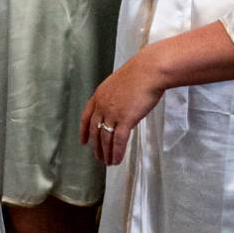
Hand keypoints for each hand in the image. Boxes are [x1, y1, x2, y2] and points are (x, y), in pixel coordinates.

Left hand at [81, 51, 166, 166]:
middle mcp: (103, 105)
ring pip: (105, 138)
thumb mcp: (120, 83)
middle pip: (95, 130)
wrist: (149, 70)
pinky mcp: (126, 119)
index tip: (83, 141)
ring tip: (108, 162)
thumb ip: (116, 96)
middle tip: (98, 156)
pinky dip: (117, 152)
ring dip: (106, 152)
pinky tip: (117, 160)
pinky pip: (119, 141)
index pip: (86, 116)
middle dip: (96, 146)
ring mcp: (113, 113)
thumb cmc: (140, 73)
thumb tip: (120, 106)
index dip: (83, 131)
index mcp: (99, 95)